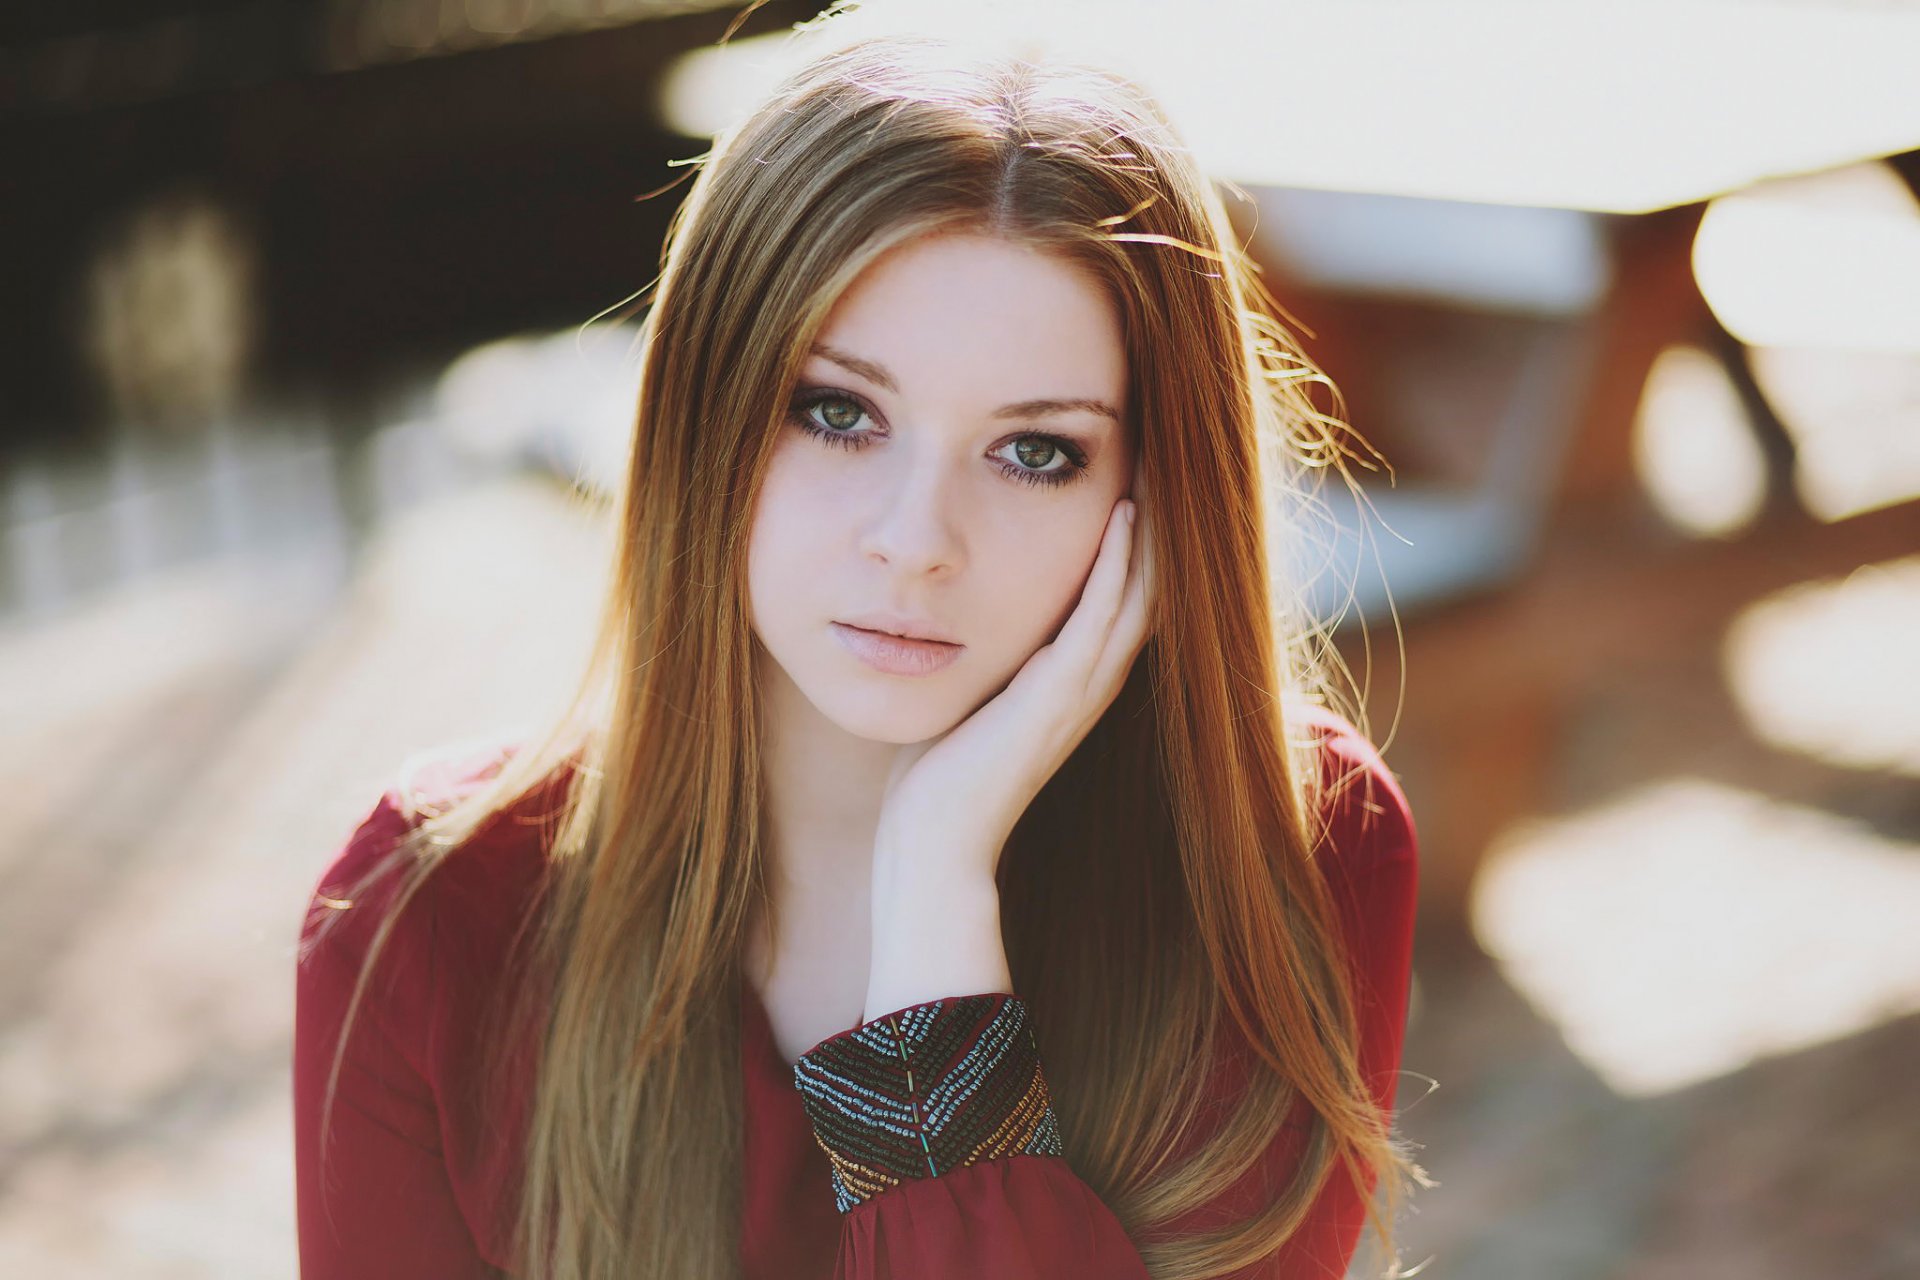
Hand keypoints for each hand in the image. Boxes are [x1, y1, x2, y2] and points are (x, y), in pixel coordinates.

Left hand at [872, 492, 1155, 889]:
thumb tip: (965, 608)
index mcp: (1076, 680)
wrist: (935, 841)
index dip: (1144, 538)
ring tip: (1160, 466)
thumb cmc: (942, 774)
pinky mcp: (1057, 696)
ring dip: (1153, 529)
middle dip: (1162, 521)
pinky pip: (1100, 618)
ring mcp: (1081, 690)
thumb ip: (992, 655)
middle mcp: (1093, 682)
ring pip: (1141, 594)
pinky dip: (1117, 566)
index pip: (1130, 596)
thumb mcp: (977, 693)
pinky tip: (1125, 517)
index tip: (1141, 472)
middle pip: (1152, 586)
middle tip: (1168, 452)